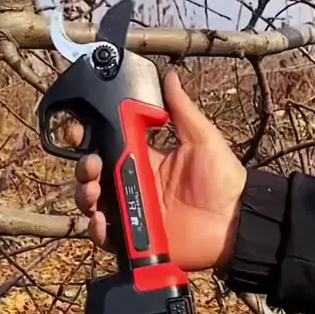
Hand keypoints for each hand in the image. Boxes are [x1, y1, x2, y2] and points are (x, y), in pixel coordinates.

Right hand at [74, 70, 246, 271]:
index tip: (78, 129)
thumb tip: (170, 76)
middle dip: (82, 166)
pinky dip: (96, 228)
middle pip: (92, 173)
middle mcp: (132, 182)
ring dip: (84, 194)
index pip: (106, 143)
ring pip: (92, 202)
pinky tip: (101, 220)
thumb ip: (182, 109)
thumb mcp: (201, 138)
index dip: (88, 136)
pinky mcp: (133, 237)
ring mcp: (131, 210)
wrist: (236, 222)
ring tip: (93, 191)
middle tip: (91, 164)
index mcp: (144, 157)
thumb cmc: (222, 179)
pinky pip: (106, 234)